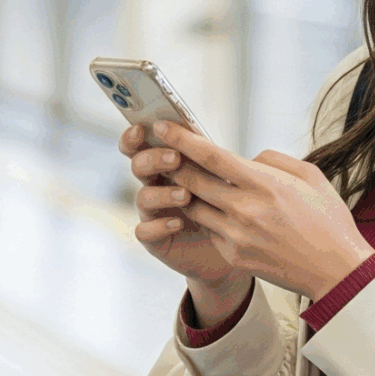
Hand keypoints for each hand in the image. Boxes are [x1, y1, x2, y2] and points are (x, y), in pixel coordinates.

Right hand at [123, 122, 251, 318]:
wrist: (236, 249)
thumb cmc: (234, 208)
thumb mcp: (232, 180)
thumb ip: (224, 160)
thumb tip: (229, 145)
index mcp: (171, 165)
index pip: (144, 143)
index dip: (138, 134)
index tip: (149, 126)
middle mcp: (158, 185)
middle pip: (139, 165)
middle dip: (153, 159)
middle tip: (175, 158)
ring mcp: (155, 213)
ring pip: (142, 197)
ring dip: (161, 193)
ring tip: (185, 194)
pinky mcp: (156, 239)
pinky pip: (144, 231)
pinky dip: (158, 225)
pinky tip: (178, 223)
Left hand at [154, 121, 374, 300]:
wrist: (336, 271)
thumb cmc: (327, 220)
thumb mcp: (310, 176)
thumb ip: (272, 160)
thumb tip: (245, 158)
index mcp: (265, 185)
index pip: (211, 156)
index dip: (181, 139)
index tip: (162, 126)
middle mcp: (245, 210)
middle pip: (191, 181)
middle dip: (172, 163)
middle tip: (160, 151)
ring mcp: (236, 236)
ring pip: (194, 207)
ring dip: (184, 192)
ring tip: (180, 179)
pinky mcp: (233, 255)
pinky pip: (209, 229)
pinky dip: (206, 216)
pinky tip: (210, 209)